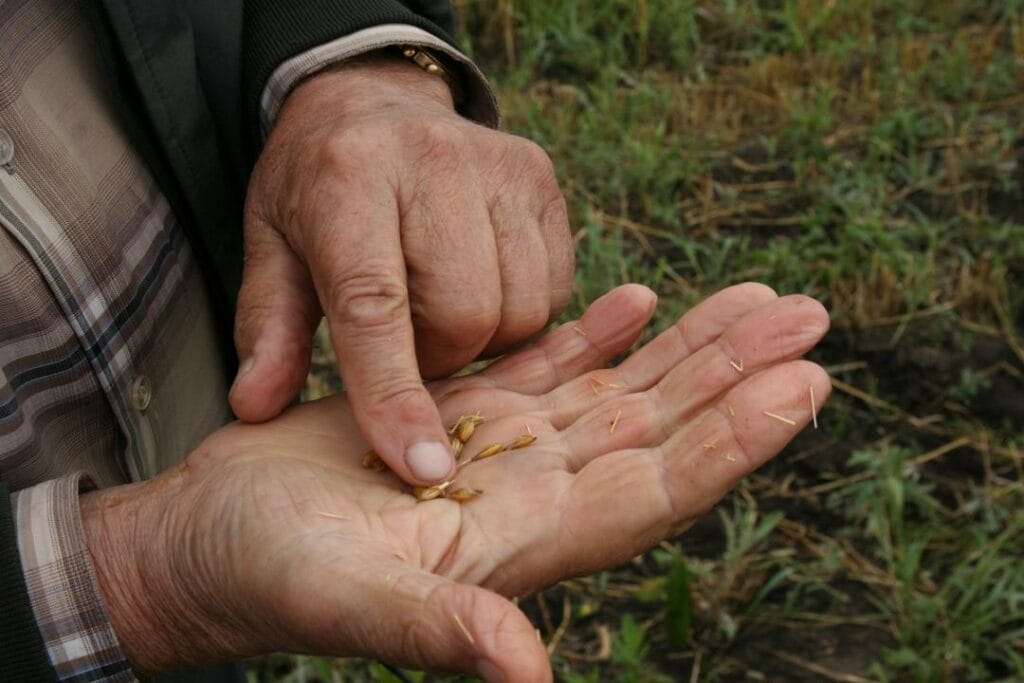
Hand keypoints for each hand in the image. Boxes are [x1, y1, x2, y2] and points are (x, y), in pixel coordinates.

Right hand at [84, 284, 829, 680]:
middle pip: (658, 430)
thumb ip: (442, 630)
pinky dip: (597, 332)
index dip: (731, 443)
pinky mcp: (461, 417)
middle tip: (810, 318)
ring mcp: (502, 454)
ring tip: (756, 300)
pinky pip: (548, 367)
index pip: (655, 489)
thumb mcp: (348, 598)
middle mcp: (532, 498)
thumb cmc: (264, 575)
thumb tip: (529, 678)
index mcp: (524, 543)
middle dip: (734, 377)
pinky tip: (637, 299)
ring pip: (617, 392)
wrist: (209, 541)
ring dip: (686, 347)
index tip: (799, 387)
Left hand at [230, 53, 573, 485]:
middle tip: (408, 338)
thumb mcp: (271, 247)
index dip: (395, 393)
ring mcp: (498, 164)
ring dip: (483, 338)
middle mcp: (431, 162)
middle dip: (440, 357)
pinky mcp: (540, 176)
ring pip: (519, 311)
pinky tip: (482, 284)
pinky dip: (521, 312)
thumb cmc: (318, 189)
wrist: (376, 102)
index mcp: (347, 180)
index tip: (421, 467)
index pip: (375, 306)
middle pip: (464, 316)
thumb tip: (254, 408)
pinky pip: (553, 290)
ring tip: (442, 306)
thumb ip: (269, 327)